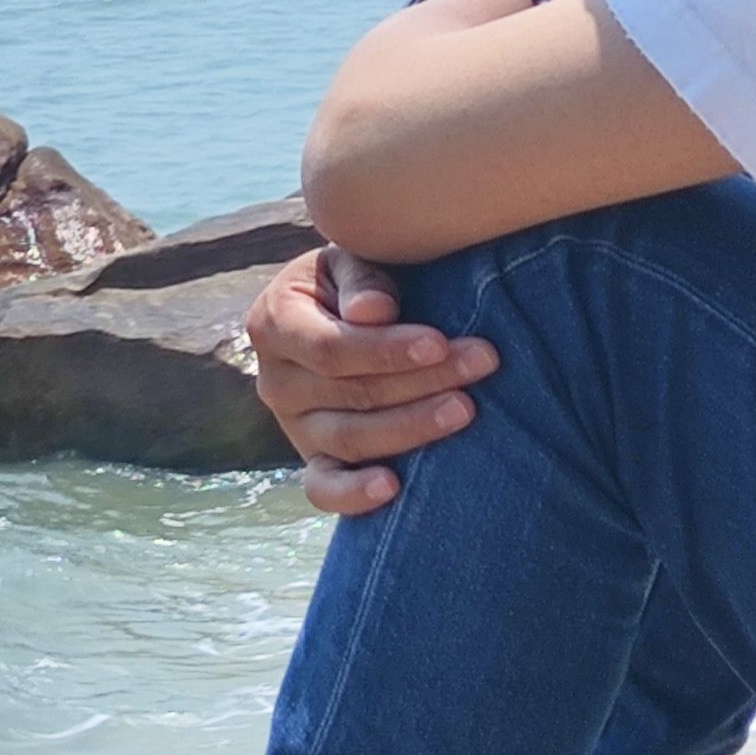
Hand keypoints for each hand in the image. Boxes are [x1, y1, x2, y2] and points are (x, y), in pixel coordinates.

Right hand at [244, 246, 495, 519]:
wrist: (344, 312)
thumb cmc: (357, 281)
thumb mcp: (351, 261)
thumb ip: (362, 281)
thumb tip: (374, 312)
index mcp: (274, 322)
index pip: (330, 348)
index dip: (386, 350)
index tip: (440, 342)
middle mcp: (275, 380)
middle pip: (350, 393)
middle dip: (421, 380)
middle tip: (481, 364)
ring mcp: (293, 426)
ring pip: (349, 439)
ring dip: (411, 427)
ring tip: (465, 410)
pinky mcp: (314, 459)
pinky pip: (323, 488)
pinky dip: (354, 494)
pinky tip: (394, 486)